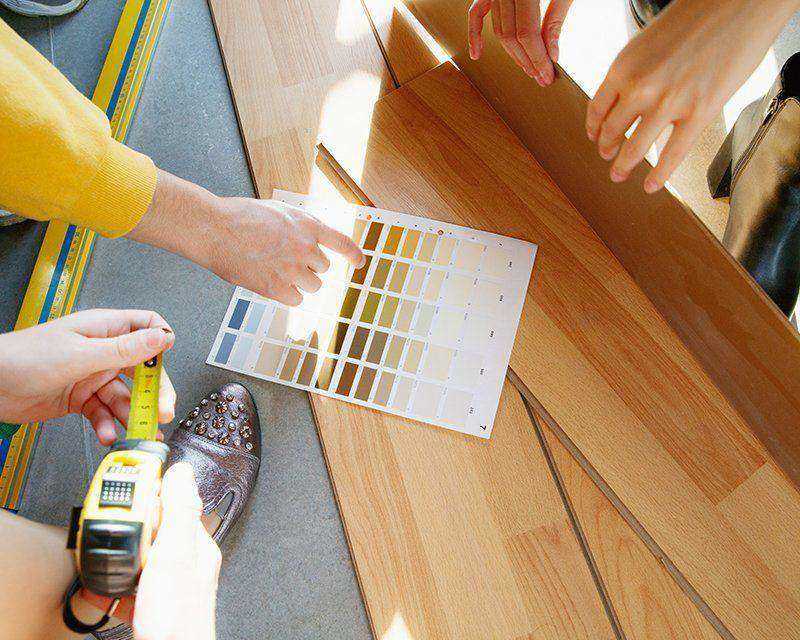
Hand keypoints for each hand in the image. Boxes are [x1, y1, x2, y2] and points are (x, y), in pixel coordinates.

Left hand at [0, 309, 175, 444]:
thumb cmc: (22, 358)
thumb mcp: (81, 354)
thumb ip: (125, 349)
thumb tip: (162, 338)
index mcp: (105, 329)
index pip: (148, 328)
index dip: (161, 345)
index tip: (165, 368)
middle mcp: (102, 351)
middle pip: (143, 369)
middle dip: (154, 392)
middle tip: (162, 411)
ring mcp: (92, 375)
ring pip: (125, 396)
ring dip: (132, 415)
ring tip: (138, 430)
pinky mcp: (81, 398)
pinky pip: (104, 412)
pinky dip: (109, 424)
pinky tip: (108, 432)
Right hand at [81, 464, 220, 639]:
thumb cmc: (177, 618)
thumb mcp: (176, 553)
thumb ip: (179, 511)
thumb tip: (182, 471)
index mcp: (196, 545)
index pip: (177, 503)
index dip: (153, 491)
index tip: (132, 484)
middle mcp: (186, 562)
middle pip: (155, 529)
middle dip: (131, 523)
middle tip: (111, 520)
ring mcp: (168, 584)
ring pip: (141, 555)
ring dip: (120, 551)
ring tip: (104, 550)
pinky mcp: (151, 605)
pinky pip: (129, 585)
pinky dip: (113, 582)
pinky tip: (103, 585)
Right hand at [209, 197, 365, 305]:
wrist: (214, 229)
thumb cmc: (240, 217)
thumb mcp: (279, 210)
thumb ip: (301, 225)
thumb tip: (315, 240)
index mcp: (307, 226)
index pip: (342, 242)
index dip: (354, 255)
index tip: (360, 263)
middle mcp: (305, 248)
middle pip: (324, 269)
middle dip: (309, 266)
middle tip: (285, 259)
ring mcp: (292, 269)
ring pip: (313, 286)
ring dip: (299, 282)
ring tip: (275, 269)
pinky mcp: (277, 288)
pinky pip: (296, 300)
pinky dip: (286, 295)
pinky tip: (270, 282)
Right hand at [467, 0, 573, 85]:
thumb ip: (556, 19)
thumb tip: (551, 55)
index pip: (527, 34)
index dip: (537, 58)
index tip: (547, 75)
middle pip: (510, 36)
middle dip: (526, 61)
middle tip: (541, 77)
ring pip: (497, 30)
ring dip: (512, 53)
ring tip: (527, 67)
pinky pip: (476, 12)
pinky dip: (475, 34)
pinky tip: (478, 53)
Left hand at [587, 0, 798, 192]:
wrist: (740, 3)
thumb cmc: (697, 17)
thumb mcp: (647, 43)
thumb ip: (634, 73)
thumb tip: (625, 100)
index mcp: (623, 67)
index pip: (597, 109)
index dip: (594, 128)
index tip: (595, 137)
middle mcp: (640, 87)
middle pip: (612, 131)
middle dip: (607, 149)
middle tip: (607, 158)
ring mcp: (669, 102)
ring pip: (635, 148)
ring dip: (624, 165)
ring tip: (619, 174)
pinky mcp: (699, 113)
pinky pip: (672, 155)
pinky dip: (659, 175)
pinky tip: (651, 185)